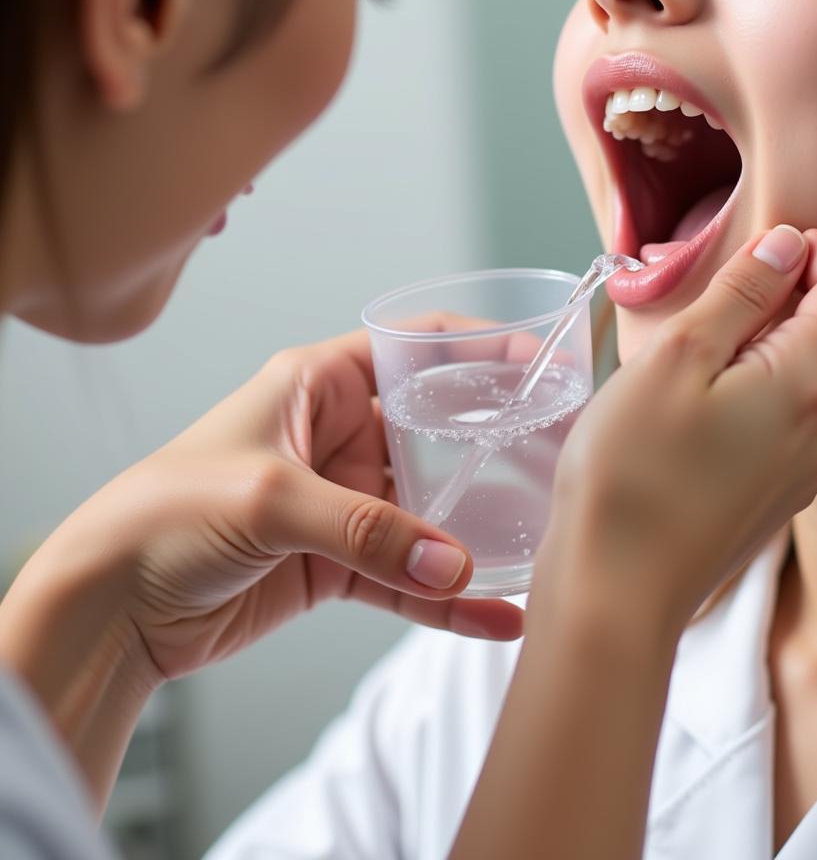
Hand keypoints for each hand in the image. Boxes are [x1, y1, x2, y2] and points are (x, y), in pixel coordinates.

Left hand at [0, 330, 521, 805]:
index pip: (414, 348)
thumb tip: (453, 564)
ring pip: (432, 510)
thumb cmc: (165, 513)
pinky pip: (410, 578)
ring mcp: (346, 503)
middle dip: (496, 442)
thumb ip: (365, 530)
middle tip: (557, 455)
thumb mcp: (269, 498)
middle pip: (438, 430)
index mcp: (320, 385)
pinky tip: (493, 614)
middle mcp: (341, 437)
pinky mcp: (341, 564)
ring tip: (541, 539)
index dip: (478, 347)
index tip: (537, 361)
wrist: (113, 605)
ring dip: (481, 528)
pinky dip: (449, 598)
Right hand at [537, 227, 816, 637]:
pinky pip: (785, 423)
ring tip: (690, 364)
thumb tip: (787, 245)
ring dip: (761, 352)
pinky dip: (753, 397)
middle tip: (704, 306)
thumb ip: (740, 294)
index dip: (812, 251)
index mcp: (810, 383)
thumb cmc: (631, 472)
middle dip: (778, 303)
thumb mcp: (676, 356)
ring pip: (804, 380)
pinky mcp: (782, 497)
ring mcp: (809, 471)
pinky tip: (695, 414)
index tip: (765, 240)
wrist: (615, 587)